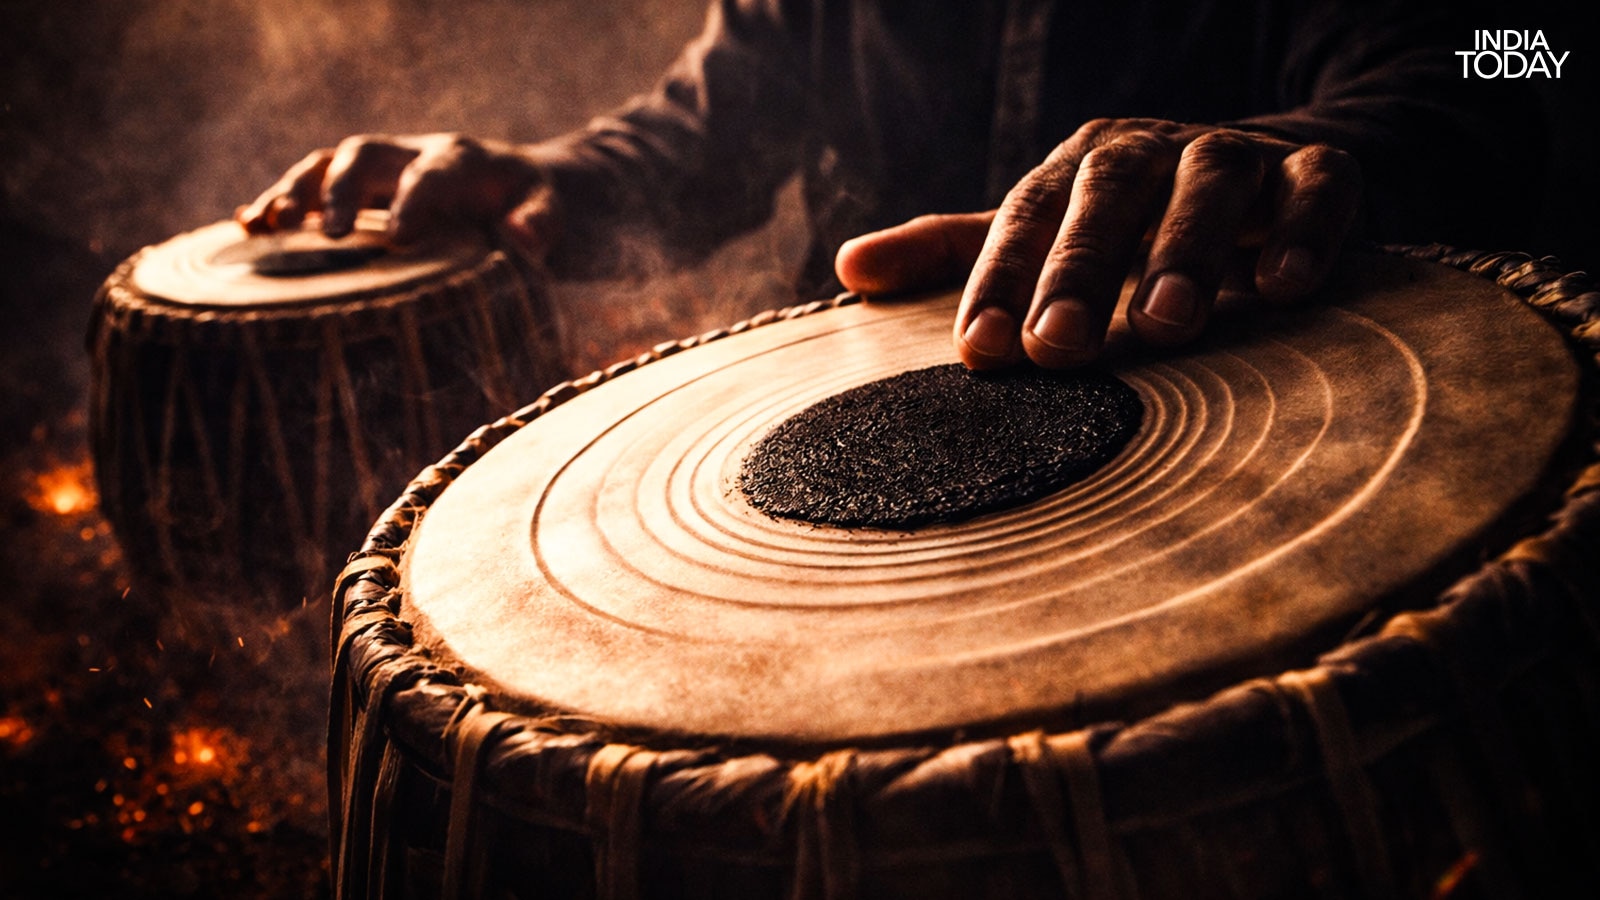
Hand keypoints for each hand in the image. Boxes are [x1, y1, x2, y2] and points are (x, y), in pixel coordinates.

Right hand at [236, 133, 558, 256]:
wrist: (507, 185)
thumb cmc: (526, 204)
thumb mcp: (546, 210)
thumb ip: (540, 222)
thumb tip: (522, 237)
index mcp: (456, 158)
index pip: (429, 173)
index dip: (412, 200)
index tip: (398, 239)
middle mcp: (406, 153)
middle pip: (360, 155)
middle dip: (338, 190)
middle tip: (323, 234)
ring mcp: (374, 168)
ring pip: (322, 165)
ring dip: (291, 192)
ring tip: (264, 226)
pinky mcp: (352, 187)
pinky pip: (306, 185)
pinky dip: (276, 202)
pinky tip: (245, 228)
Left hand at [835, 119, 1361, 368]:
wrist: (1261, 171)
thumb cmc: (1131, 222)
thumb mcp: (1045, 231)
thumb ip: (958, 250)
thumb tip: (848, 270)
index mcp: (1078, 169)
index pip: (1026, 219)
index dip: (1001, 281)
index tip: (980, 354)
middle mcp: (1151, 152)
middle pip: (1109, 198)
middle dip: (1080, 273)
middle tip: (1058, 349)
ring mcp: (1235, 157)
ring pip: (1210, 186)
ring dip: (1188, 249)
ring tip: (1167, 323)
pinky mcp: (1319, 171)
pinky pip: (1317, 189)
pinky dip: (1304, 230)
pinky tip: (1281, 288)